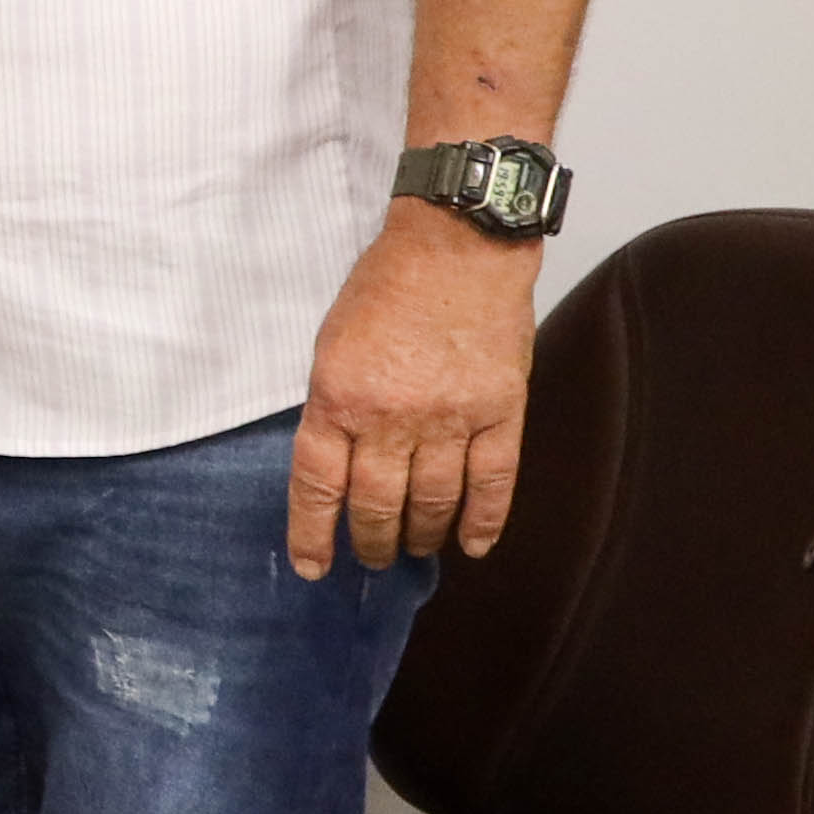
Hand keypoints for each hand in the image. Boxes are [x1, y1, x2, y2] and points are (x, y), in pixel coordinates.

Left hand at [291, 205, 541, 577]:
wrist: (457, 247)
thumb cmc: (386, 288)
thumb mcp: (331, 346)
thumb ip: (333, 407)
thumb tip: (337, 464)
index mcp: (338, 399)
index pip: (318, 486)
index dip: (313, 535)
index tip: (313, 567)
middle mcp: (392, 417)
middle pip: (377, 503)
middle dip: (372, 541)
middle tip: (372, 558)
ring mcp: (450, 417)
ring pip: (433, 501)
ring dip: (421, 534)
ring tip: (414, 549)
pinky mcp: (500, 410)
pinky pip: (493, 480)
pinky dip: (484, 519)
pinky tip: (474, 544)